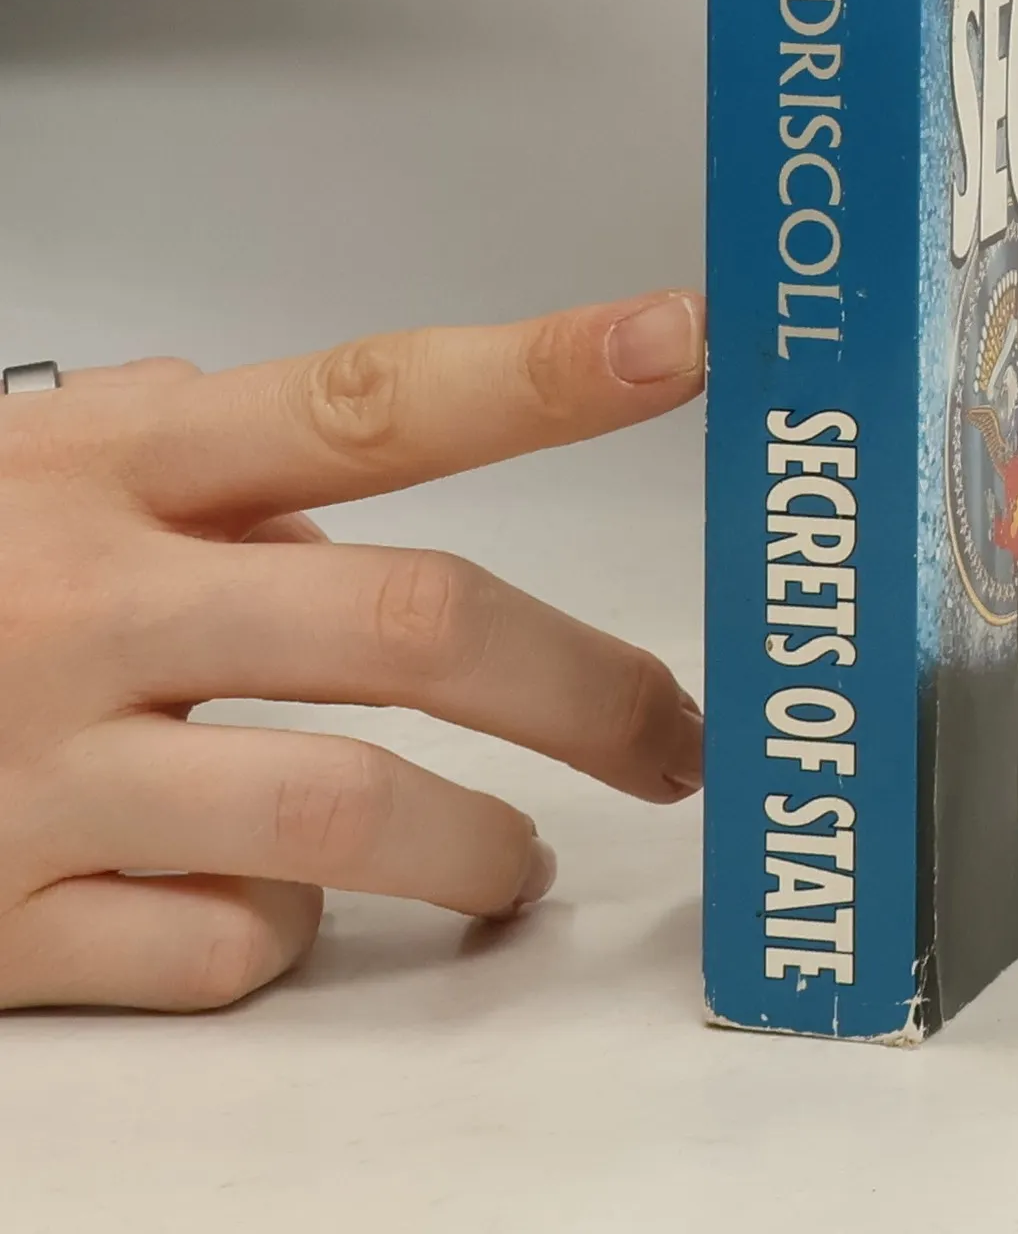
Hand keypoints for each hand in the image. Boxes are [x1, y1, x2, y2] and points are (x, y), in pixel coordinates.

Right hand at [0, 292, 707, 1011]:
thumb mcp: (34, 466)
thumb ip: (204, 448)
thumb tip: (371, 435)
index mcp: (120, 464)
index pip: (375, 397)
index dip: (539, 369)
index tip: (682, 343)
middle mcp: (95, 600)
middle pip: (415, 621)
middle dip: (589, 688)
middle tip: (675, 738)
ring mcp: (43, 769)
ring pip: (350, 810)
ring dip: (479, 846)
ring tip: (517, 861)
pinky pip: (219, 947)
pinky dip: (282, 936)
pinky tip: (272, 912)